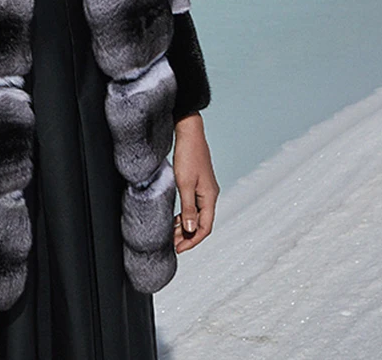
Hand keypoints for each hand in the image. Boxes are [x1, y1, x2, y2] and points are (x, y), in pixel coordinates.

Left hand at [172, 112, 218, 253]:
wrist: (189, 132)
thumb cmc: (187, 155)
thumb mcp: (184, 183)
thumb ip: (187, 207)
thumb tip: (190, 229)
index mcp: (210, 197)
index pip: (204, 228)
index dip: (192, 241)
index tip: (178, 249)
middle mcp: (210, 195)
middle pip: (201, 223)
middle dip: (187, 236)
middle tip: (172, 245)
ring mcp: (204, 189)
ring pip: (196, 215)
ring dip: (185, 226)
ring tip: (171, 235)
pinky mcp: (197, 183)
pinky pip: (193, 205)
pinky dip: (184, 214)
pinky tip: (174, 218)